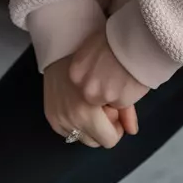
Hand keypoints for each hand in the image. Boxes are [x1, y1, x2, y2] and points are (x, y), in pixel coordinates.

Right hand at [43, 26, 149, 148]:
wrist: (69, 42)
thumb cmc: (101, 59)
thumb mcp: (120, 85)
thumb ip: (126, 112)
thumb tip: (132, 131)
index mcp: (87, 112)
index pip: (109, 140)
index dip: (116, 127)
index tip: (116, 112)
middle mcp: (70, 118)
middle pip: (94, 141)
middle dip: (102, 127)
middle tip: (105, 106)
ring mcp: (58, 116)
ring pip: (80, 137)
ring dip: (88, 125)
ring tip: (92, 103)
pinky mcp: (50, 114)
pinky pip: (66, 130)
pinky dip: (75, 121)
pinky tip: (80, 103)